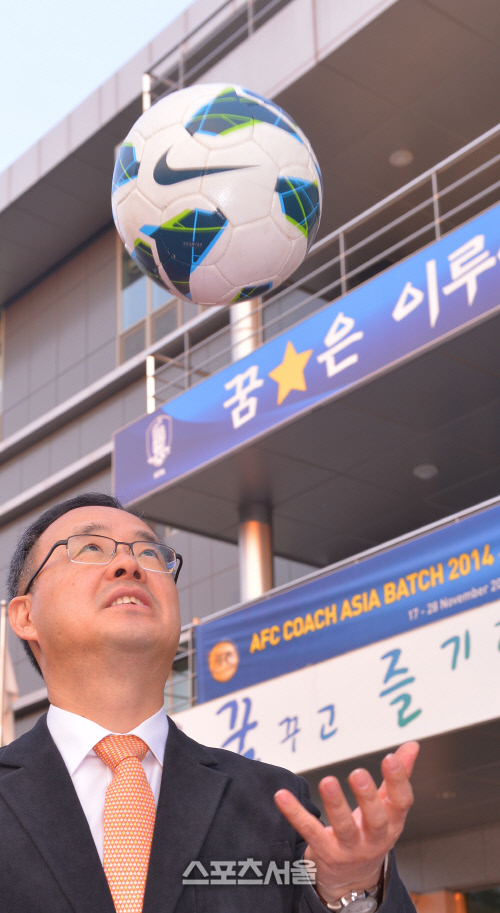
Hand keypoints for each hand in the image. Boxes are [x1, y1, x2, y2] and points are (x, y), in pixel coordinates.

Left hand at [274, 741, 418, 904]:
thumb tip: (412, 746)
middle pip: (375, 820)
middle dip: (367, 797)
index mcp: (392, 823)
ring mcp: (350, 849)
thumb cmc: (371, 833)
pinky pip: (310, 832)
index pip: (401, 802)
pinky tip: (282, 796)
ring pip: (344, 828)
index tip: (390, 758)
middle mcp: (374, 839)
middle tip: (358, 773)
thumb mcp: (388, 807)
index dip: (398, 781)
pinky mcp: (325, 853)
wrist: (352, 880)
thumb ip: (398, 776)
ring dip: (335, 805)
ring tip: (327, 781)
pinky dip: (295, 813)